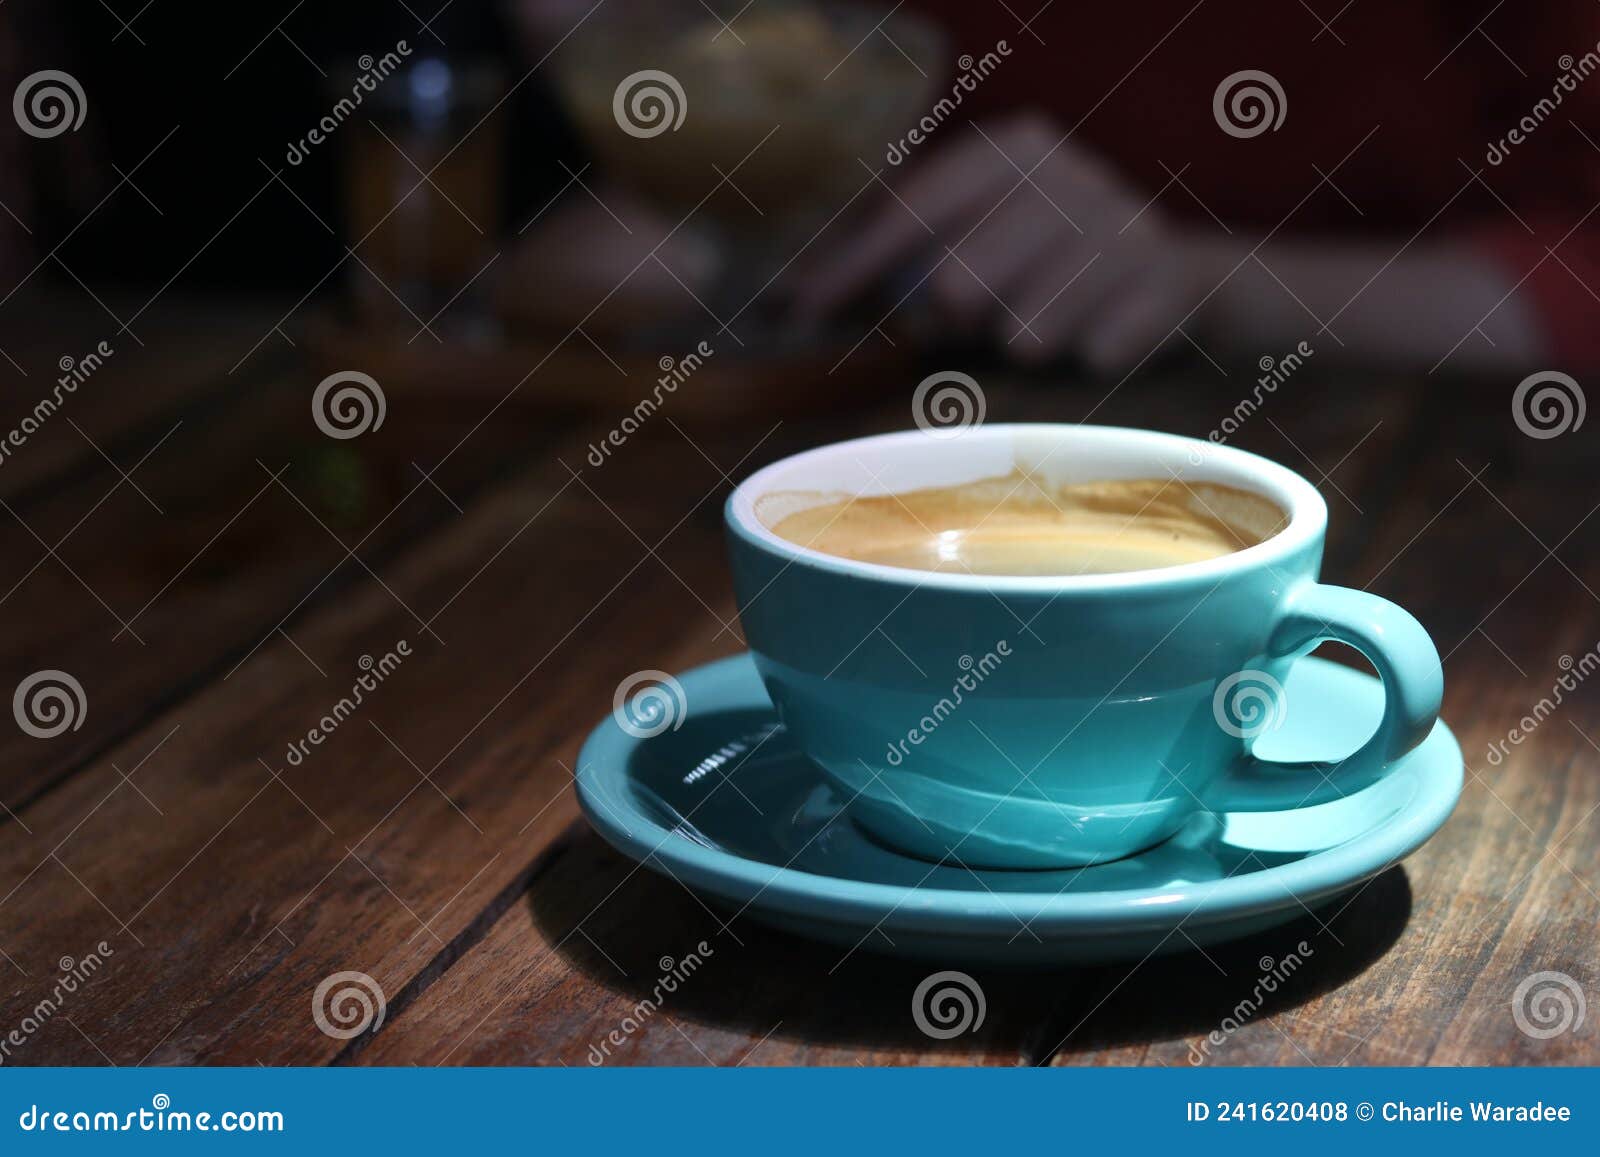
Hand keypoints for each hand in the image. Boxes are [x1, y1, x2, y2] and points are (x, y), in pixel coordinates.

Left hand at [791, 112, 1226, 372]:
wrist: (1179, 279)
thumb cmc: (1046, 264)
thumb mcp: (975, 236)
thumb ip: (892, 258)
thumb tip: (789, 296)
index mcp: (1010, 148)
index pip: (907, 212)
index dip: (847, 269)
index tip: (797, 314)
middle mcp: (1065, 175)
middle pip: (956, 283)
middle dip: (951, 320)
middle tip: (972, 322)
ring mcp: (1119, 229)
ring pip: (1019, 334)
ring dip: (1022, 344)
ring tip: (1045, 324)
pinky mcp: (1160, 287)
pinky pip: (1084, 358)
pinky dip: (1083, 358)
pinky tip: (1101, 331)